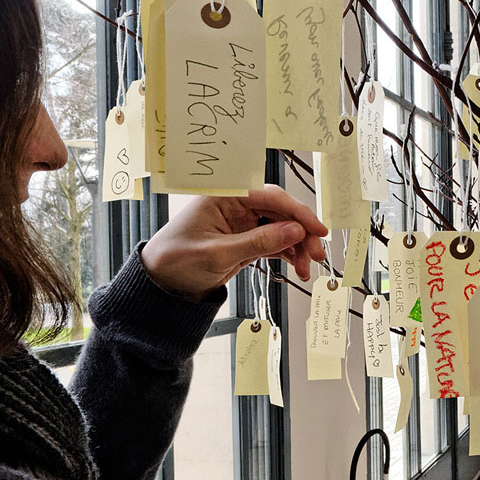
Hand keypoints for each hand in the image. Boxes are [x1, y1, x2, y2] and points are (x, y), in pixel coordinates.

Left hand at [140, 185, 329, 299]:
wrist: (161, 284)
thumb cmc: (177, 260)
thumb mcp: (218, 253)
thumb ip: (258, 242)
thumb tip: (295, 231)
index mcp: (225, 195)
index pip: (270, 196)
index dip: (298, 212)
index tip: (317, 229)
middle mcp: (236, 205)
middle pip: (281, 212)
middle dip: (302, 232)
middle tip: (317, 254)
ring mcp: (242, 223)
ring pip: (281, 228)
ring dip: (298, 246)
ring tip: (306, 268)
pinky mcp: (246, 240)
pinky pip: (274, 242)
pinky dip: (288, 254)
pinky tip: (297, 266)